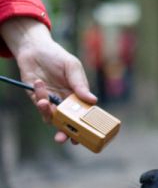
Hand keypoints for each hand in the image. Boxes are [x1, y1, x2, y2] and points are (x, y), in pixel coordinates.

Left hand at [1, 17, 96, 142]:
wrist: (34, 49)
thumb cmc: (57, 56)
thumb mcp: (72, 66)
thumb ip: (80, 84)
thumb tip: (92, 100)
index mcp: (78, 96)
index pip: (84, 114)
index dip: (85, 126)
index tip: (86, 135)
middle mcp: (66, 102)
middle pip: (68, 122)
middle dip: (65, 132)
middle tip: (62, 138)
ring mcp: (52, 102)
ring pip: (52, 118)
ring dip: (48, 114)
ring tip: (44, 102)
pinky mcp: (38, 99)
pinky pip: (40, 106)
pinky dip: (40, 99)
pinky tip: (39, 84)